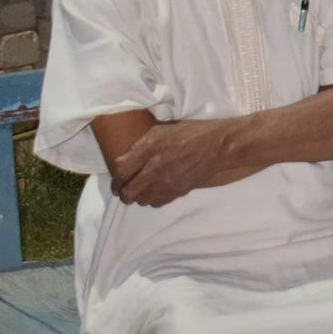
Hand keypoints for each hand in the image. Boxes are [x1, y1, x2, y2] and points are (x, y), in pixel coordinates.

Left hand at [111, 119, 234, 206]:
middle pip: (128, 190)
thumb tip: (124, 158)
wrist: (217, 146)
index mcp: (149, 148)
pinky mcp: (178, 191)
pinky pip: (157, 203)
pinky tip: (155, 194)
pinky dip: (153, 200)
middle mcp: (155, 167)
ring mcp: (167, 181)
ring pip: (141, 199)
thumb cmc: (190, 133)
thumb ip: (141, 144)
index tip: (116, 182)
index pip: (121, 171)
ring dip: (138, 197)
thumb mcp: (162, 130)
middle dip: (123, 193)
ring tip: (140, 193)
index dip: (115, 179)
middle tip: (123, 192)